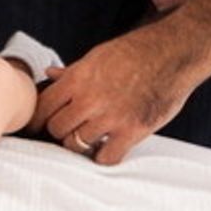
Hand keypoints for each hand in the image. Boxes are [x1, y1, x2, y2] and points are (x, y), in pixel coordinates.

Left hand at [32, 23, 209, 164]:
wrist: (172, 54)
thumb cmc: (134, 52)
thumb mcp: (95, 56)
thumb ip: (71, 72)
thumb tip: (49, 74)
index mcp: (77, 79)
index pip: (42, 107)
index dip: (38, 118)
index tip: (39, 124)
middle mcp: (90, 99)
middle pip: (57, 129)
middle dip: (59, 130)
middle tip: (68, 129)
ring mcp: (111, 117)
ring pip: (77, 144)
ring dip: (80, 143)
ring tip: (88, 137)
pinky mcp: (133, 130)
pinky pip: (106, 157)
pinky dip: (103, 156)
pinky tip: (105, 148)